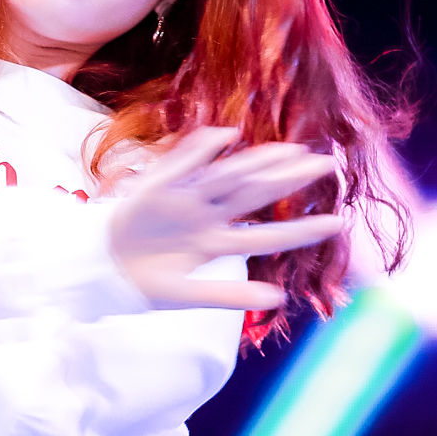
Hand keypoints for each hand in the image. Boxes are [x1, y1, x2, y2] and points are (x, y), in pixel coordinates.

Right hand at [109, 127, 342, 310]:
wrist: (99, 271)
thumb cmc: (145, 283)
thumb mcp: (188, 296)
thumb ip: (229, 296)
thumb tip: (276, 299)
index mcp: (215, 242)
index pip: (265, 233)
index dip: (300, 229)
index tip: (337, 221)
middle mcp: (206, 216)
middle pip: (253, 194)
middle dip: (288, 179)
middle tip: (326, 162)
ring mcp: (184, 200)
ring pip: (228, 177)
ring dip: (258, 163)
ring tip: (290, 150)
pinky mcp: (156, 187)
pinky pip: (181, 165)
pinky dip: (201, 149)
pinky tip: (227, 136)